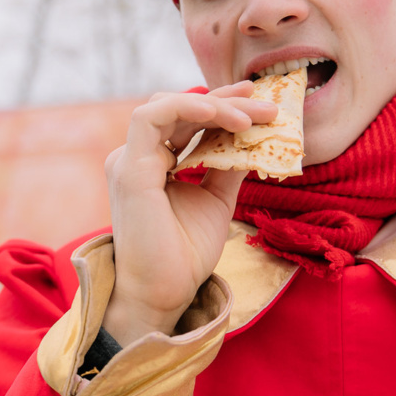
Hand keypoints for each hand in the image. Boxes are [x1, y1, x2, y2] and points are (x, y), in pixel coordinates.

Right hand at [101, 83, 276, 343]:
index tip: (258, 102)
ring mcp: (128, 161)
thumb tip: (255, 137)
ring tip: (251, 117)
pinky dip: (186, 108)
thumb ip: (228, 166)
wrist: (164, 293)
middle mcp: (136, 157)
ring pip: (167, 106)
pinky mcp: (129, 169)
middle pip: (179, 108)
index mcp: (152, 163)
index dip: (222, 106)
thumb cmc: (185, 254)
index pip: (185, 120)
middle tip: (267, 105)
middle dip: (226, 101)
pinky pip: (151, 118)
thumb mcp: (217, 200)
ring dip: (213, 105)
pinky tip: (219, 115)